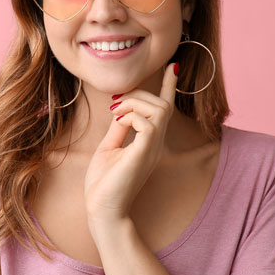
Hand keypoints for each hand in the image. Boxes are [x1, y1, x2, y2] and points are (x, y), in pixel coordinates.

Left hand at [83, 62, 177, 225]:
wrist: (102, 208)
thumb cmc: (104, 183)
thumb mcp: (109, 146)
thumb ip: (119, 126)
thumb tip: (121, 106)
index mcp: (148, 141)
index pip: (164, 108)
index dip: (168, 86)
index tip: (173, 65)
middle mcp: (155, 143)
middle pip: (162, 104)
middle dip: (139, 94)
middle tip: (116, 105)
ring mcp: (152, 148)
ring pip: (158, 109)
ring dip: (135, 102)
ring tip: (117, 114)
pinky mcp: (144, 153)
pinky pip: (147, 122)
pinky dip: (131, 116)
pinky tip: (119, 124)